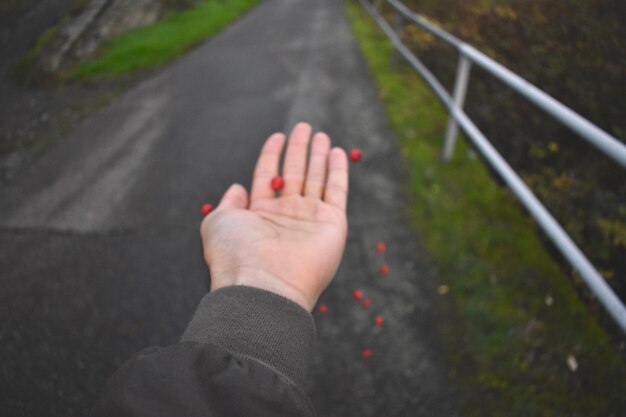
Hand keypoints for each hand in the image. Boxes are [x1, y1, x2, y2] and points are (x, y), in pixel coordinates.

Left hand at [200, 123, 348, 310]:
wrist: (264, 284)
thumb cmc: (236, 253)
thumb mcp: (218, 222)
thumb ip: (228, 203)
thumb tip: (238, 188)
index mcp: (260, 216)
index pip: (267, 177)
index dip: (272, 155)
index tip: (278, 135)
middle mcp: (286, 217)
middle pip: (294, 174)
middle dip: (298, 150)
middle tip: (304, 126)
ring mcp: (311, 220)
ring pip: (316, 179)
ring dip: (318, 155)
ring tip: (320, 133)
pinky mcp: (333, 224)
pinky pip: (337, 191)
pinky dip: (337, 171)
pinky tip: (335, 151)